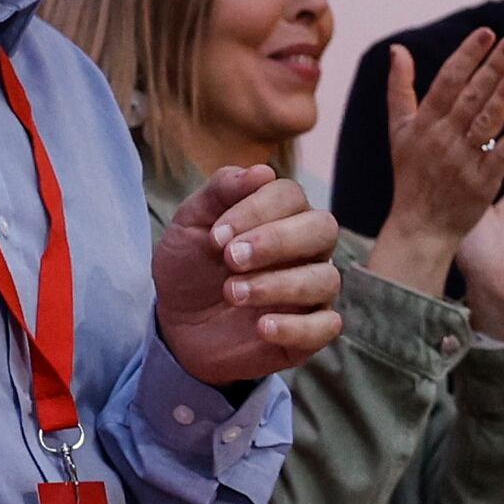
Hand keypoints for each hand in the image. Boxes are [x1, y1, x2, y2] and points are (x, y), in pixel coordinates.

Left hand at [152, 167, 344, 384]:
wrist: (177, 325)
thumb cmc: (190, 267)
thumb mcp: (190, 223)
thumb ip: (221, 191)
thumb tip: (262, 171)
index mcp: (281, 215)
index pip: (290, 195)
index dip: (256, 210)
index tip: (215, 237)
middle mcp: (305, 249)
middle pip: (323, 229)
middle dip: (277, 241)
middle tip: (231, 258)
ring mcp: (311, 291)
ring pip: (325, 279)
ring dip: (278, 285)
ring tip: (232, 293)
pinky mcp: (308, 332)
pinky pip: (327, 327)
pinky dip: (297, 327)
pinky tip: (262, 327)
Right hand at [368, 35, 503, 277]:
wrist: (420, 226)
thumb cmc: (411, 173)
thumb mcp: (398, 130)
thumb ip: (400, 88)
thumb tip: (397, 49)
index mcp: (423, 124)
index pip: (447, 82)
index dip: (467, 56)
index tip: (487, 33)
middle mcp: (442, 139)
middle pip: (470, 97)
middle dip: (492, 67)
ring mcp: (463, 162)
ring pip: (487, 122)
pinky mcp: (482, 184)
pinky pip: (501, 155)